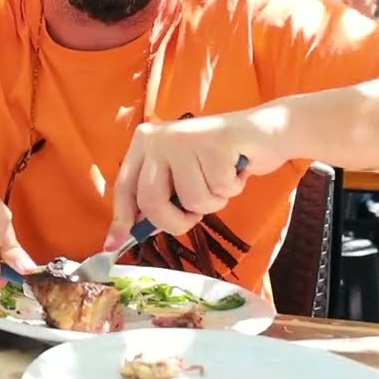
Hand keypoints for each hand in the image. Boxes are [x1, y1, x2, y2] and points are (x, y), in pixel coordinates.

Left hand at [105, 112, 288, 249]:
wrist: (264, 133)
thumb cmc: (219, 162)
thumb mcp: (180, 178)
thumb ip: (157, 199)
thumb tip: (124, 238)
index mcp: (145, 143)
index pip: (125, 187)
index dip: (121, 219)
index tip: (115, 246)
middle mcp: (159, 137)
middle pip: (152, 201)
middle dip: (176, 221)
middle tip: (195, 216)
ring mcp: (185, 138)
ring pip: (191, 200)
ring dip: (213, 202)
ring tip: (221, 179)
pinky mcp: (214, 143)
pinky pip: (218, 190)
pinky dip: (232, 189)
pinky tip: (235, 169)